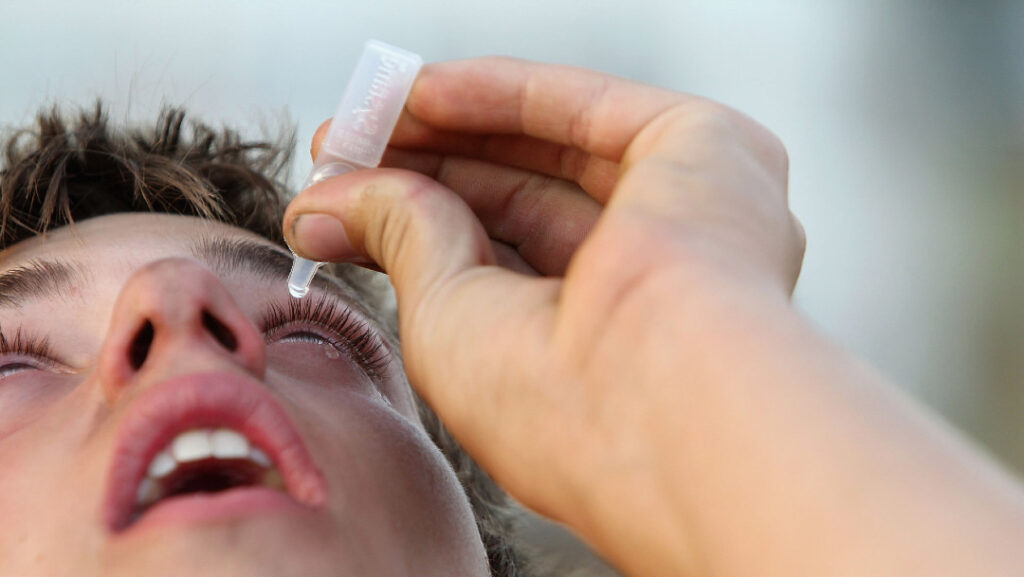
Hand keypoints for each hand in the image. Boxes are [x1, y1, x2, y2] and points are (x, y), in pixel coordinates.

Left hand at [285, 57, 802, 575]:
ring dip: (454, 125)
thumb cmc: (559, 407)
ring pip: (554, 145)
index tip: (336, 202)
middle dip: (427, 168)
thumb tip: (330, 205)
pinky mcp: (710, 151)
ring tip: (365, 116)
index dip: (417, 223)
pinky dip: (498, 93)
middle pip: (525, 195)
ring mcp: (691, 210)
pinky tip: (421, 94)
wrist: (662, 404)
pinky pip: (584, 107)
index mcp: (608, 341)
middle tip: (340, 149)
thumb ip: (402, 240)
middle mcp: (662, 277)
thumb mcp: (446, 318)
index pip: (502, 258)